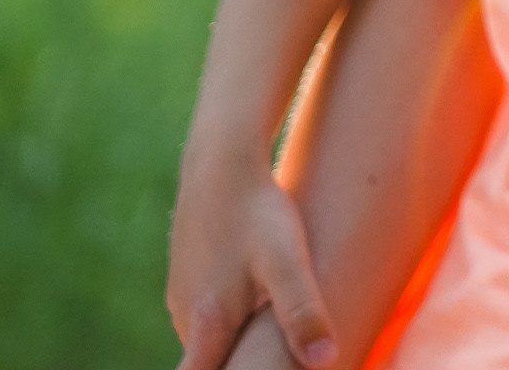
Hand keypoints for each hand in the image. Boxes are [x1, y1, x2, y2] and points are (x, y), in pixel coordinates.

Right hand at [167, 163, 338, 369]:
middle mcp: (186, 315)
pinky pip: (208, 309)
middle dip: (236, 367)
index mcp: (207, 323)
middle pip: (206, 362)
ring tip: (270, 332)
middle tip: (274, 358)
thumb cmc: (256, 212)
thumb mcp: (288, 262)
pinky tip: (259, 301)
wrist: (222, 159)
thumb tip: (325, 361)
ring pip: (208, 335)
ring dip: (234, 341)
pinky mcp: (188, 270)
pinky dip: (230, 316)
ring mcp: (183, 292)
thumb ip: (302, 313)